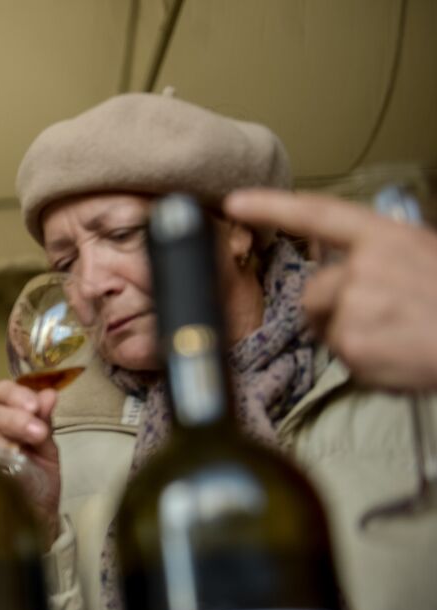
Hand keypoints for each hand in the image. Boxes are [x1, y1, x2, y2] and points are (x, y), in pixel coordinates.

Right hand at [0, 379, 62, 538]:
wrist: (36, 518)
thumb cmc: (38, 481)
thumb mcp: (46, 448)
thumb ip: (45, 422)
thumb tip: (49, 394)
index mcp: (5, 419)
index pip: (1, 393)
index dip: (17, 394)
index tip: (36, 405)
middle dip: (18, 418)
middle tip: (38, 432)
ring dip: (9, 435)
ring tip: (28, 448)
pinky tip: (9, 461)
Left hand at [225, 188, 436, 390]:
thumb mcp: (427, 258)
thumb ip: (382, 255)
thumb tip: (346, 261)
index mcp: (388, 237)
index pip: (319, 214)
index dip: (273, 206)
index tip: (236, 201)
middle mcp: (367, 266)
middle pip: (314, 290)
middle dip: (332, 309)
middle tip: (379, 319)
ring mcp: (357, 305)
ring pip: (324, 326)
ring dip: (348, 335)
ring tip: (396, 337)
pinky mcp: (352, 344)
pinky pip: (340, 356)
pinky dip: (364, 362)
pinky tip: (398, 356)